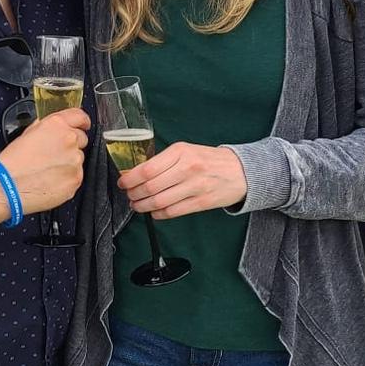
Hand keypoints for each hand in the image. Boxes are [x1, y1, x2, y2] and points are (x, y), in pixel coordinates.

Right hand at [0, 108, 90, 213]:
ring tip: (47, 171)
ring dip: (68, 163)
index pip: (79, 116)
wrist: (7, 187)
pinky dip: (66, 178)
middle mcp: (69, 140)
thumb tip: (51, 129)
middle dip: (71, 145)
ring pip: (78, 159)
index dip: (82, 121)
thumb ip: (44, 128)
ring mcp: (75, 161)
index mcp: (56, 125)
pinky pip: (76, 176)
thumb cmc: (12, 163)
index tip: (83, 125)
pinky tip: (50, 180)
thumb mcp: (26, 135)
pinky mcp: (76, 179)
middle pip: (81, 138)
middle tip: (54, 155)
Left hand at [118, 142, 247, 218]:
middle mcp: (187, 168)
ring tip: (138, 205)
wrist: (241, 171)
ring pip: (158, 202)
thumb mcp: (186, 151)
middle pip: (150, 187)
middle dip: (134, 194)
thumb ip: (163, 161)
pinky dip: (158, 214)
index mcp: (180, 152)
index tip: (123, 182)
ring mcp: (195, 187)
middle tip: (129, 195)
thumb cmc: (210, 160)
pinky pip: (172, 212)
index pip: (147, 168)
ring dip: (143, 206)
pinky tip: (155, 211)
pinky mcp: (201, 202)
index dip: (129, 179)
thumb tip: (136, 173)